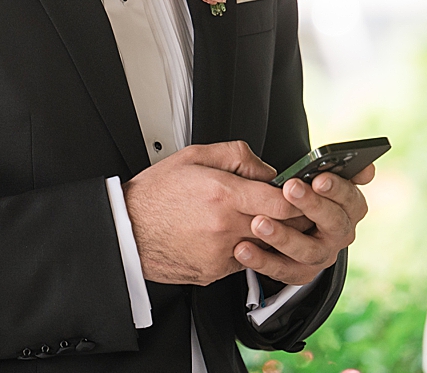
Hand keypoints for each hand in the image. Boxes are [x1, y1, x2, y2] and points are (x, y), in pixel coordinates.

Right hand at [122, 141, 307, 284]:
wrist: (127, 230)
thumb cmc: (156, 193)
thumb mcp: (195, 156)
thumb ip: (238, 156)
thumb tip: (267, 170)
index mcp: (223, 195)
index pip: (282, 203)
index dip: (298, 199)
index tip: (300, 195)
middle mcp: (225, 227)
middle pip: (279, 227)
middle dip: (288, 219)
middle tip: (288, 209)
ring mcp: (220, 253)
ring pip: (263, 247)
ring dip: (266, 236)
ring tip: (253, 220)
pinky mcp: (213, 272)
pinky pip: (243, 262)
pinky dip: (243, 250)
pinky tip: (228, 235)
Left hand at [233, 164, 374, 284]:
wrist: (280, 221)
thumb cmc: (298, 190)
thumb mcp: (316, 174)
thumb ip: (338, 168)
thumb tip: (367, 170)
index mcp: (349, 207)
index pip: (351, 199)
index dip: (338, 188)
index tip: (319, 178)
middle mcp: (340, 233)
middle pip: (334, 223)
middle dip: (312, 205)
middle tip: (290, 189)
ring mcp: (322, 255)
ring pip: (308, 251)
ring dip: (283, 237)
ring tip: (258, 222)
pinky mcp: (301, 273)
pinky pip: (283, 271)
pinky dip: (262, 261)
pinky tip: (243, 248)